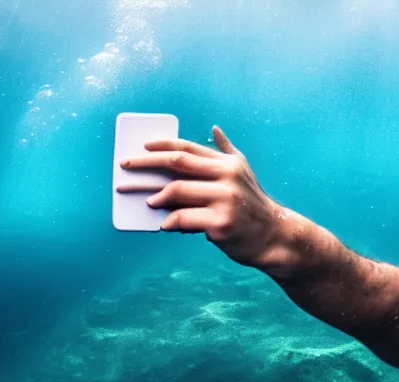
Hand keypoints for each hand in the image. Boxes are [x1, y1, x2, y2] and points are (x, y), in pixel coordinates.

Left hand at [117, 125, 288, 268]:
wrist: (273, 235)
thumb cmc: (252, 204)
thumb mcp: (244, 173)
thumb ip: (226, 151)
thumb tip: (215, 129)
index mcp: (228, 163)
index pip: (188, 147)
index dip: (161, 145)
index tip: (141, 147)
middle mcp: (227, 177)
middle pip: (177, 163)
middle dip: (146, 163)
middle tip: (125, 168)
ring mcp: (225, 200)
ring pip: (177, 192)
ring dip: (156, 197)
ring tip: (148, 202)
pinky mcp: (221, 223)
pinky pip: (183, 218)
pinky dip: (170, 221)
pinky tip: (165, 225)